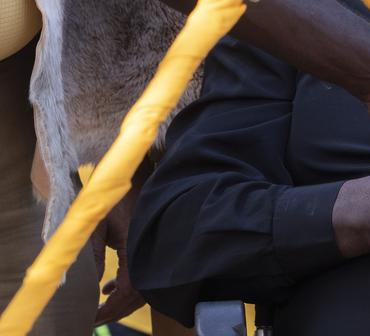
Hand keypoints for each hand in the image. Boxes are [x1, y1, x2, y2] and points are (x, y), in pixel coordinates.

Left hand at [90, 194, 145, 325]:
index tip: (92, 318)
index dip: (109, 310)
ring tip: (99, 308)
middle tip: (93, 319)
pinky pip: (142, 278)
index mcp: (137, 250)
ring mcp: (154, 254)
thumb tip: (86, 287)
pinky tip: (109, 288)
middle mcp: (150, 255)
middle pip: (137, 297)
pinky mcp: (151, 250)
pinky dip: (126, 289)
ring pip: (141, 290)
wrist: (137, 179)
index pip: (128, 291)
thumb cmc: (116, 198)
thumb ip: (90, 256)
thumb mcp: (96, 225)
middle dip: (114, 311)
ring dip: (120, 302)